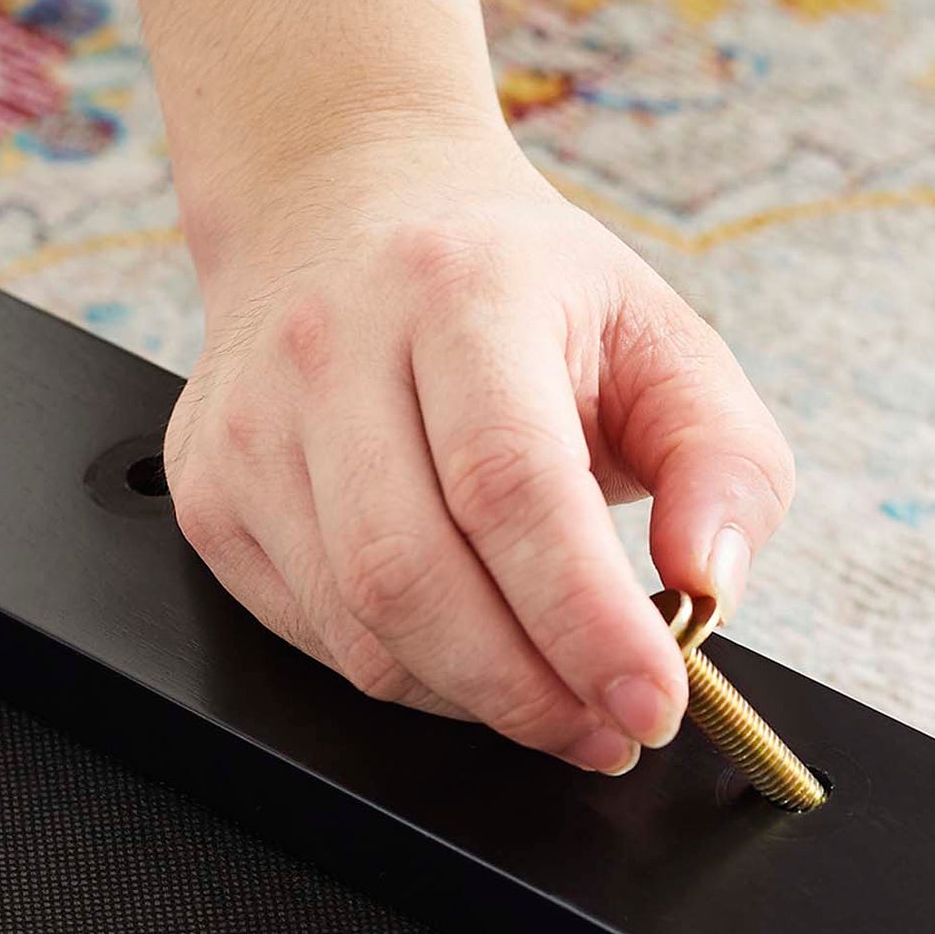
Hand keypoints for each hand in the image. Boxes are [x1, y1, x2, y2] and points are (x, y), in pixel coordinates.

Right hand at [164, 131, 793, 774]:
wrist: (344, 204)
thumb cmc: (522, 292)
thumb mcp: (664, 341)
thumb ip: (725, 464)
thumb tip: (710, 585)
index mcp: (461, 292)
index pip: (510, 485)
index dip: (584, 619)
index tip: (652, 704)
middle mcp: (332, 348)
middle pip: (413, 577)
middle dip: (528, 691)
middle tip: (608, 729)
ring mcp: (249, 427)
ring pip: (357, 627)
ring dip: (474, 700)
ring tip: (558, 700)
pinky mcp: (209, 492)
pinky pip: (315, 638)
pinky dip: (411, 679)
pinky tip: (472, 656)